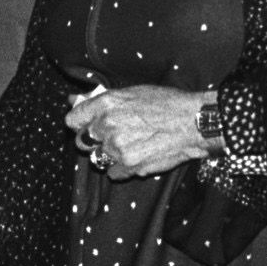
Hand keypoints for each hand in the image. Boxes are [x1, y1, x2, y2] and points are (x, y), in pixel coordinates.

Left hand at [67, 84, 213, 180]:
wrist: (194, 123)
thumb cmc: (167, 104)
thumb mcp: (133, 92)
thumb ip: (101, 100)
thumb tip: (72, 100)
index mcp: (106, 104)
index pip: (72, 120)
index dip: (79, 124)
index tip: (86, 126)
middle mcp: (107, 125)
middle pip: (82, 141)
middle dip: (94, 141)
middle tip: (112, 137)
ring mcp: (117, 147)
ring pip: (98, 158)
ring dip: (109, 155)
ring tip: (129, 146)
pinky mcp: (129, 166)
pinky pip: (113, 172)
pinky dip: (122, 168)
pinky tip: (137, 157)